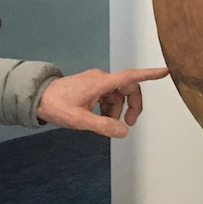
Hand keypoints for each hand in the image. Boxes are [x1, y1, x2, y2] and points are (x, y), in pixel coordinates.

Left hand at [36, 67, 169, 137]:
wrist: (37, 98)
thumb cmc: (56, 105)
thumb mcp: (80, 120)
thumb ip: (103, 126)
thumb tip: (124, 131)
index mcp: (100, 83)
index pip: (130, 77)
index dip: (149, 75)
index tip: (165, 72)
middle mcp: (101, 79)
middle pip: (127, 88)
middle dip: (131, 106)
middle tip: (127, 124)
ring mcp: (96, 82)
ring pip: (117, 95)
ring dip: (117, 110)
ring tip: (105, 124)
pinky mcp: (91, 87)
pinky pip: (108, 96)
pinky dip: (109, 108)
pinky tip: (99, 118)